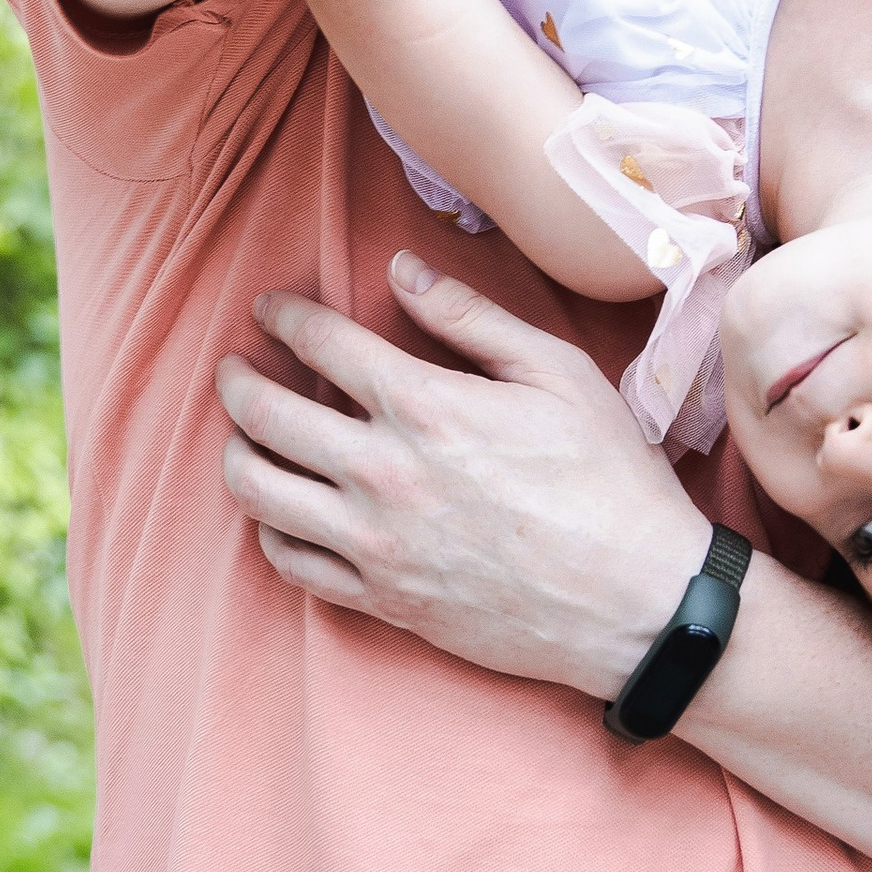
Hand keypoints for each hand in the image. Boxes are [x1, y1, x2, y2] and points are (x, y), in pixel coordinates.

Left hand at [216, 255, 712, 695]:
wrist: (639, 602)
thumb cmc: (611, 480)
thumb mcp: (558, 372)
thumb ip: (471, 316)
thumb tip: (403, 268)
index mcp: (425, 406)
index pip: (321, 344)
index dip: (283, 317)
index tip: (269, 309)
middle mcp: (384, 474)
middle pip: (266, 416)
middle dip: (236, 380)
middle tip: (232, 367)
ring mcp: (376, 544)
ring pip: (258, 493)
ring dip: (236, 454)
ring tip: (243, 437)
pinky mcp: (384, 601)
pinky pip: (292, 563)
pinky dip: (271, 530)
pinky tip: (281, 512)